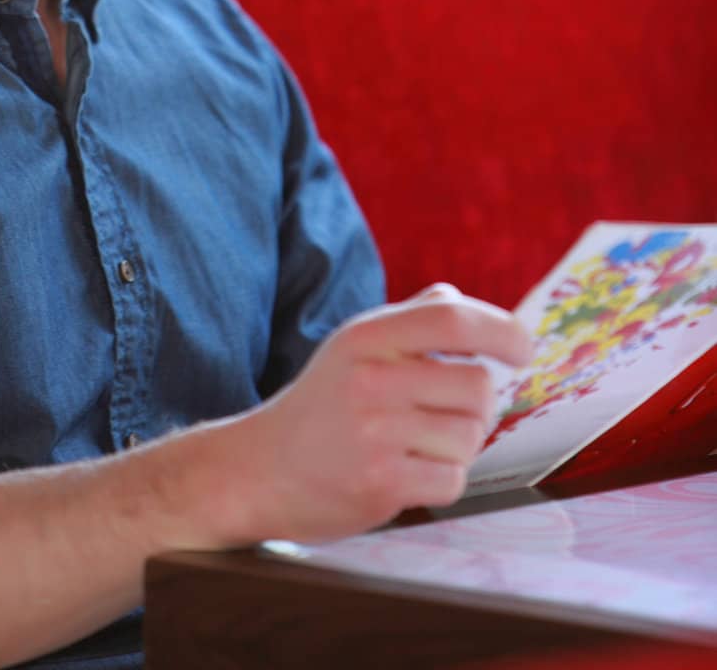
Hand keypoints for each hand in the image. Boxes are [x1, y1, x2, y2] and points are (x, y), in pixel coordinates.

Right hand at [221, 283, 532, 544]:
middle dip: (478, 405)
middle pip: (478, 386)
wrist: (260, 469)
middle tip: (444, 413)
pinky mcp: (381, 484)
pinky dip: (441, 480)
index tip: (524, 349)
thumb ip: (408, 320)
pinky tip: (406, 474)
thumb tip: (459, 298)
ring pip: (471, 436)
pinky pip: (453, 480)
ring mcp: (376, 434)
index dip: (501, 329)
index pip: (451, 319)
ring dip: (457, 446)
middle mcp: (372, 379)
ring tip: (415, 445)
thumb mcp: (353, 346)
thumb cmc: (321, 405)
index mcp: (367, 336)